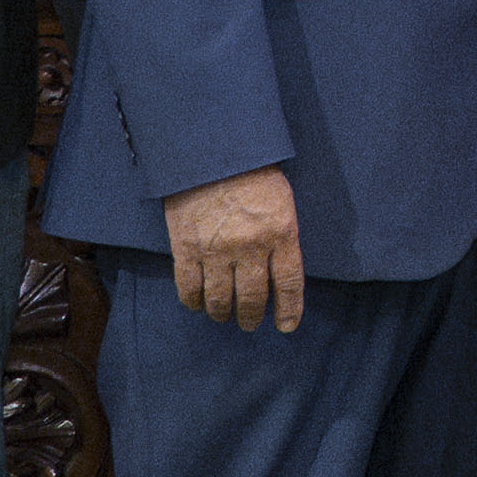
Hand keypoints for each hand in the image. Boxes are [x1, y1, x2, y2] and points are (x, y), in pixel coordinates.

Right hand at [167, 166, 306, 332]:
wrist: (209, 149)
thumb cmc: (252, 169)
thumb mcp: (281, 199)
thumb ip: (282, 234)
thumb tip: (278, 270)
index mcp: (281, 232)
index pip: (289, 283)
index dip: (289, 310)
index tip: (286, 326)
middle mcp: (251, 247)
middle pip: (252, 298)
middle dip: (251, 317)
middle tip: (249, 323)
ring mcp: (216, 251)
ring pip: (220, 300)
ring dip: (223, 313)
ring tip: (224, 315)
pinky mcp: (186, 249)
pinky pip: (189, 288)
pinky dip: (194, 302)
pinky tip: (198, 304)